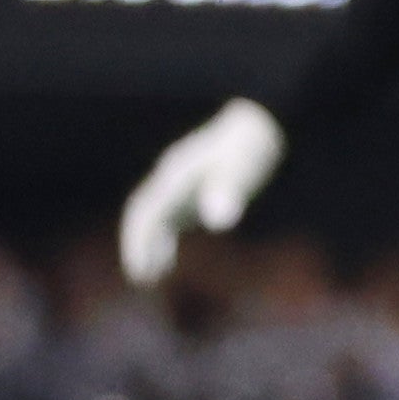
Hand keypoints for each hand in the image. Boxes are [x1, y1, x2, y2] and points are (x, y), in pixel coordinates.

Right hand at [118, 97, 284, 286]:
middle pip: (142, 213)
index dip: (139, 241)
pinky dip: (162, 237)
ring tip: (151, 276)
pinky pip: (167, 216)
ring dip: (147, 244)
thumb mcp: (243, 169)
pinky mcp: (192, 187)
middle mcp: (171, 178)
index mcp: (176, 175)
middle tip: (140, 277)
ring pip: (152, 216)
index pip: (146, 211)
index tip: (139, 269)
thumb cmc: (252, 147)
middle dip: (137, 245)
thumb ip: (227, 191)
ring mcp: (179, 182)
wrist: (261, 121)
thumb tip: (218, 219)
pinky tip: (168, 258)